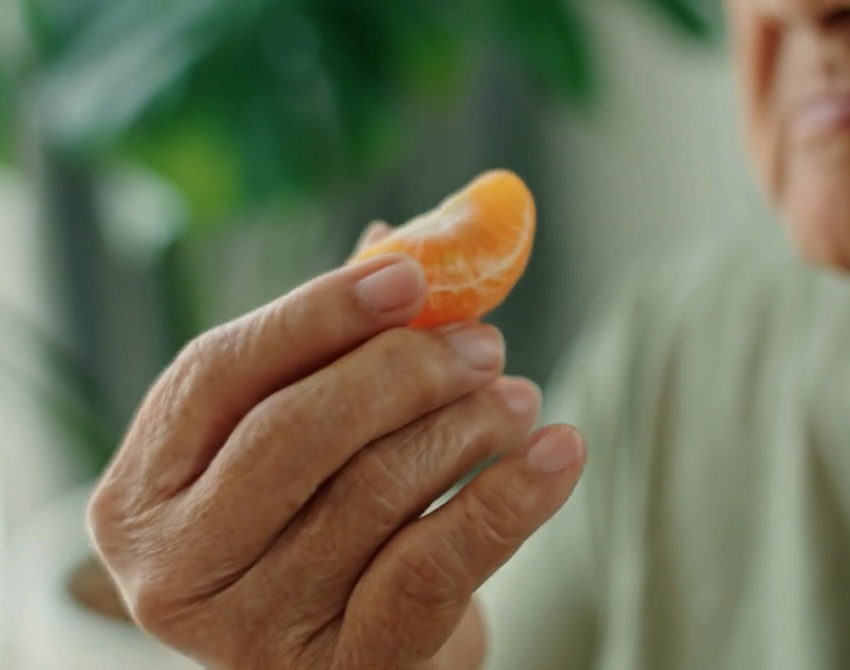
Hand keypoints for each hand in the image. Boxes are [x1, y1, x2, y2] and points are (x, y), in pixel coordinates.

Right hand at [87, 225, 585, 668]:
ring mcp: (251, 631)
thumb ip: (340, 344)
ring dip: (466, 428)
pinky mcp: (345, 669)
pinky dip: (509, 500)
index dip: (320, 312)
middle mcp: (177, 566)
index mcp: (144, 486)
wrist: (353, 650)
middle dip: (404, 371)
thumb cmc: (323, 520)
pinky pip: (435, 568)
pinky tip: (560, 452)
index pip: (222, 371)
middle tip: (484, 344)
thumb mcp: (308, 435)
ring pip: (375, 493)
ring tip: (517, 397)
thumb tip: (409, 235)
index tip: (411, 274)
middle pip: (296, 433)